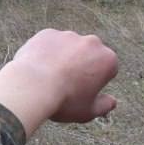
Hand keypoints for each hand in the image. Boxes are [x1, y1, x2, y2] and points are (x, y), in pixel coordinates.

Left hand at [0, 29, 117, 137]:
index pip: (106, 70)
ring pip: (67, 48)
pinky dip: (44, 53)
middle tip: (64, 84)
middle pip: (88, 55)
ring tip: (47, 77)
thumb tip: (111, 103)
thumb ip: (104, 106)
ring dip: (62, 58)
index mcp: (107, 60)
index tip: (81, 92)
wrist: (32, 86)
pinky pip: (48, 44)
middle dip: (81, 66)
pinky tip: (37, 68)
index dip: (94, 82)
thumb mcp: (88, 111)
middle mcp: (91, 42)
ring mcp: (68, 36)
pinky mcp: (47, 33)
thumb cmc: (63, 101)